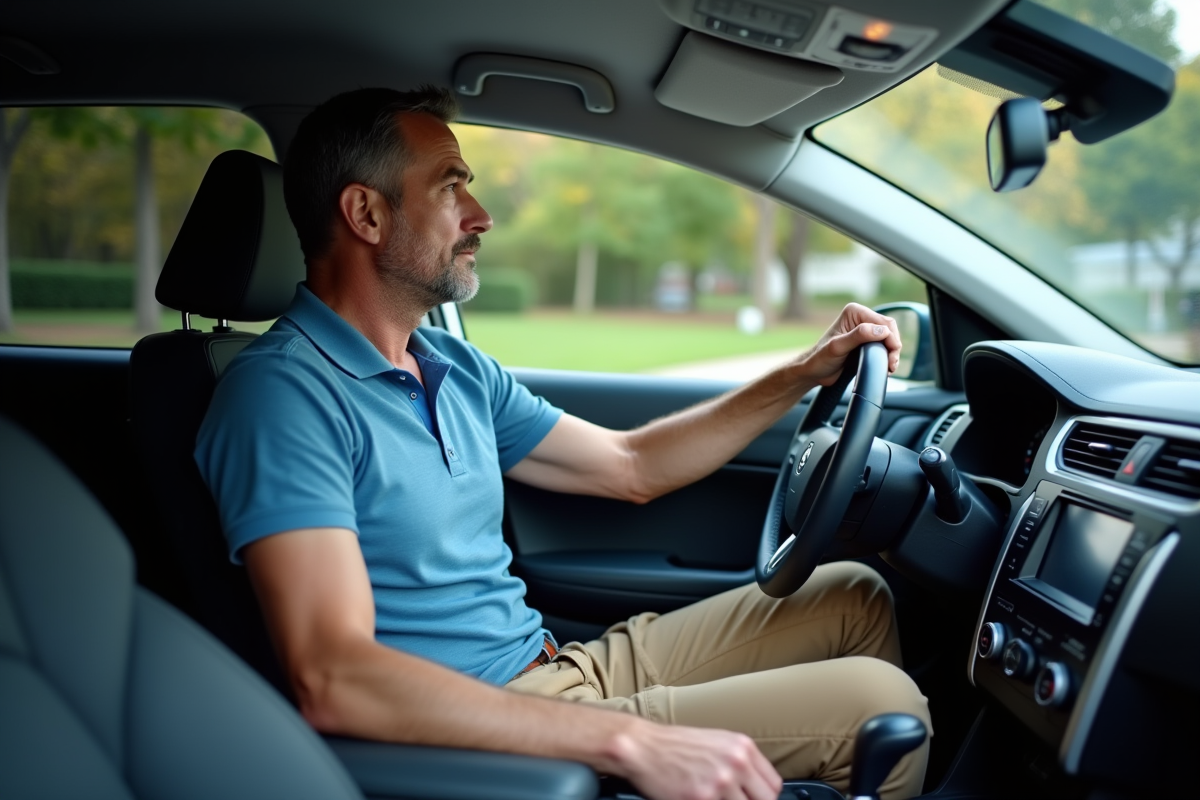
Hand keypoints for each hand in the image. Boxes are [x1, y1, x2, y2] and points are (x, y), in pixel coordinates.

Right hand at [608, 718, 781, 799]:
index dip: (763, 798)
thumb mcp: (716, 743)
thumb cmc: (675, 745)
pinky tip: (697, 799)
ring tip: (711, 798)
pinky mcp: (702, 798)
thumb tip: (755, 788)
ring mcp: (720, 782)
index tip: (753, 799)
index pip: (773, 785)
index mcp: (742, 747)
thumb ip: (740, 763)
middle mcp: (736, 763)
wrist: (643, 746)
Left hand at [797, 303, 900, 386]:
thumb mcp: (837, 347)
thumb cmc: (820, 359)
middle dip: (894, 346)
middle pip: (889, 329)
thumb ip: (858, 336)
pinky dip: (888, 356)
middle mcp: (860, 317)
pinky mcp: (866, 342)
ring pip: (889, 338)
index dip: (891, 338)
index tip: (890, 357)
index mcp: (854, 312)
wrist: (813, 372)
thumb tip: (882, 330)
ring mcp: (864, 330)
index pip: (883, 322)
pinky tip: (886, 366)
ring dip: (892, 352)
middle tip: (891, 364)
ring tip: (890, 367)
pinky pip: (884, 346)